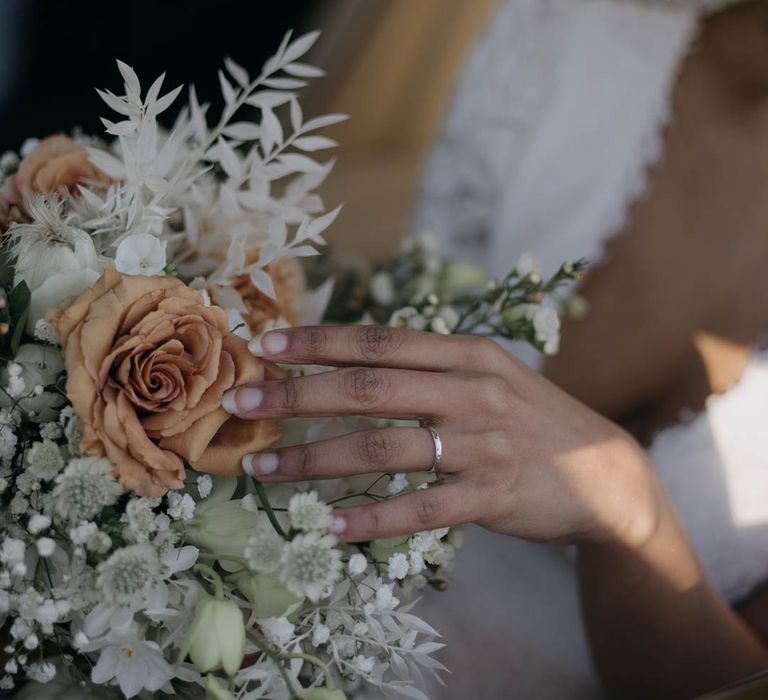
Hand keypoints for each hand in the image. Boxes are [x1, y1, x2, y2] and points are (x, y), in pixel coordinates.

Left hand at [222, 326, 658, 544]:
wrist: (603, 473)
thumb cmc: (529, 419)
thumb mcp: (487, 376)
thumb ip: (428, 367)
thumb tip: (350, 363)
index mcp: (466, 354)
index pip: (378, 342)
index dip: (319, 342)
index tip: (266, 346)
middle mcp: (472, 391)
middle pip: (368, 389)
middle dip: (296, 394)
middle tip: (240, 403)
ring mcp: (482, 444)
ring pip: (381, 449)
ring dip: (314, 460)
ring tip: (264, 470)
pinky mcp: (490, 496)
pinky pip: (419, 509)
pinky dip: (370, 518)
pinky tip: (329, 526)